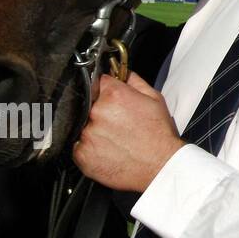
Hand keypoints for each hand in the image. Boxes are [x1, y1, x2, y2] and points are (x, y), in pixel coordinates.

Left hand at [73, 72, 184, 192]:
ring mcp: (86, 135)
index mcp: (114, 95)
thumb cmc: (159, 134)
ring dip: (94, 129)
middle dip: (99, 109)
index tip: (108, 96)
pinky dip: (90, 147)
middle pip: (88, 104)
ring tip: (113, 137)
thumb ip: (134, 81)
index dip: (104, 88)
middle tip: (116, 121)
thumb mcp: (154, 99)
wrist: (160, 166)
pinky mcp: (81, 155)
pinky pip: (78, 146)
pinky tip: (107, 149)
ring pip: (82, 125)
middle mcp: (97, 113)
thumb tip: (121, 72)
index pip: (98, 81)